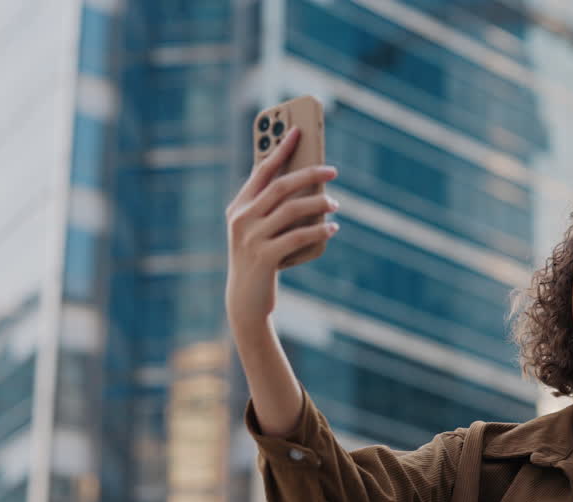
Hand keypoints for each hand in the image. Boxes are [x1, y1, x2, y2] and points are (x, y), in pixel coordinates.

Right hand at [224, 125, 338, 332]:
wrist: (245, 301)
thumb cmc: (257, 260)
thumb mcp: (257, 230)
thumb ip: (271, 207)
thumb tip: (307, 182)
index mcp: (238, 207)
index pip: (261, 171)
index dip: (280, 149)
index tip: (298, 131)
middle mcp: (241, 219)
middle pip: (280, 187)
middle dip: (308, 174)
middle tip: (332, 170)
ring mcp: (251, 238)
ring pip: (292, 210)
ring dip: (318, 204)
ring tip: (335, 204)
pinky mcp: (264, 257)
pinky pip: (298, 237)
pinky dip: (319, 231)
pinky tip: (333, 228)